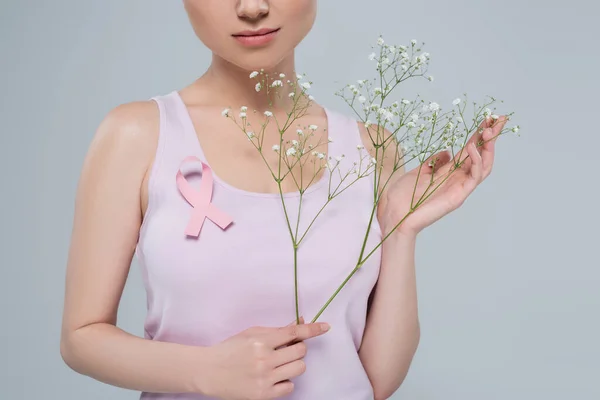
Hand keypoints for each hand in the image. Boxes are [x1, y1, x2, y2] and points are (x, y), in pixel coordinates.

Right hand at [200, 318, 329, 399]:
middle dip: (298, 348)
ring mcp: (264, 379)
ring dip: (293, 364)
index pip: (293, 333)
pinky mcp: (263, 395)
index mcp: (260, 341)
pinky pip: (290, 387)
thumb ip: (276, 330)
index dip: (312, 329)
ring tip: (279, 364)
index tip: (325, 327)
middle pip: (300, 351)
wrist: (208, 372)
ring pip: (299, 368)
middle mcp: (264, 360)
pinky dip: (285, 381)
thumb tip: (299, 324)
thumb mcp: (250, 334)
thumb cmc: (229, 350)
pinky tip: (273, 377)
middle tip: (287, 349)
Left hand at [382, 116, 506, 235]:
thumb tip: (447, 151)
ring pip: (484, 166)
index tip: (488, 118)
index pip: (470, 149)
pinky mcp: (459, 196)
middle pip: (482, 155)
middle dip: (491, 137)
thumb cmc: (402, 196)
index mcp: (449, 172)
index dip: (480, 134)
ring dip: (488, 148)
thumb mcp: (419, 171)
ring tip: (487, 131)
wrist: (394, 214)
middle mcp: (458, 179)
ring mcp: (460, 187)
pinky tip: (473, 148)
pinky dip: (477, 161)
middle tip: (498, 119)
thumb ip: (435, 161)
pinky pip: (475, 177)